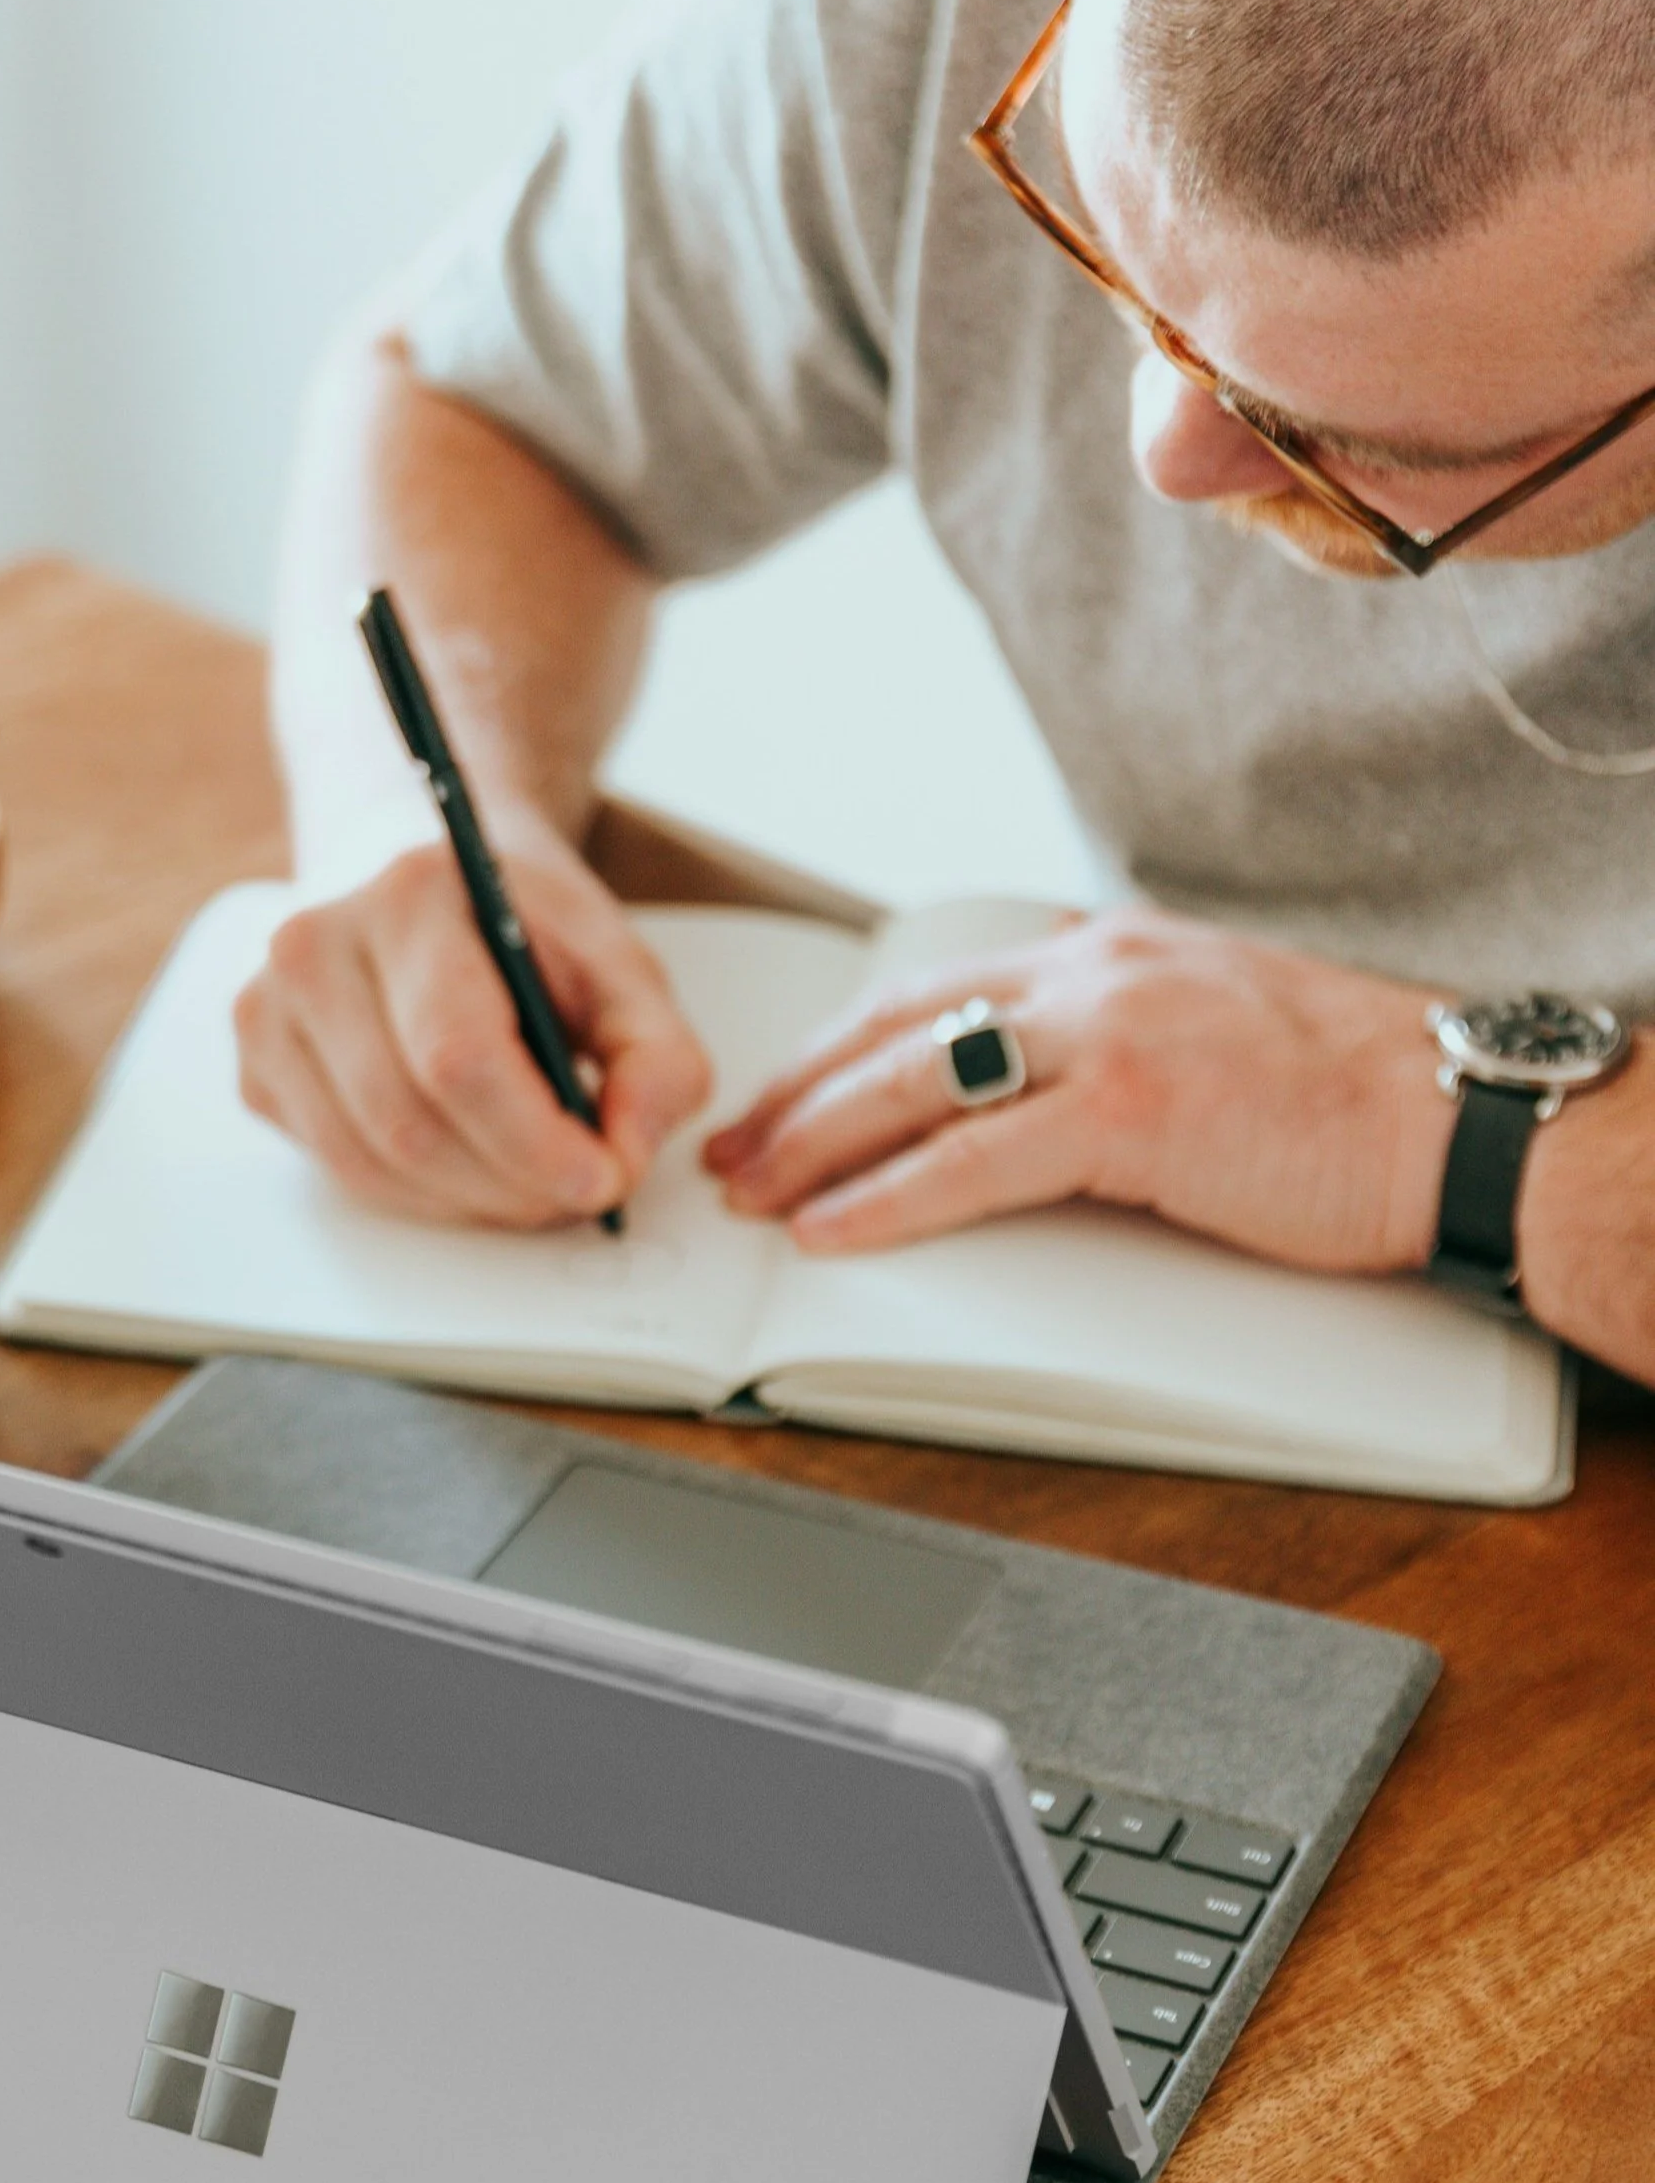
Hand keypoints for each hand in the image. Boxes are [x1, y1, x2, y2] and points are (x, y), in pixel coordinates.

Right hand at [233, 830, 712, 1225]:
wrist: (429, 891)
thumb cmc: (524, 932)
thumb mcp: (621, 969)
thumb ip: (656, 1057)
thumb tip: (629, 1150)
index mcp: (410, 896)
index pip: (458, 1056)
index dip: (535, 1143)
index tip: (604, 1180)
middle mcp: (315, 946)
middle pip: (411, 1126)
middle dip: (511, 1186)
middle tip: (579, 1193)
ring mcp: (268, 1012)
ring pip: (371, 1165)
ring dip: (469, 1201)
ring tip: (530, 1181)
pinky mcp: (257, 1072)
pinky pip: (342, 1172)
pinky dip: (420, 1194)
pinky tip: (467, 1159)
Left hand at [702, 908, 1456, 1273]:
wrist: (1453, 1115)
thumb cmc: (1349, 1099)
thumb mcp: (1205, 1037)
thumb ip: (1112, 1047)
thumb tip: (1025, 1104)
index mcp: (1108, 953)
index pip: (935, 992)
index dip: (843, 1050)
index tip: (782, 1098)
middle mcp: (1094, 974)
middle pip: (897, 1029)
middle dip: (799, 1096)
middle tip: (729, 1150)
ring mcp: (1109, 1035)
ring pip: (914, 1085)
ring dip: (816, 1145)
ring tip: (753, 1194)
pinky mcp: (1129, 1111)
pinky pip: (972, 1159)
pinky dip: (889, 1198)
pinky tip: (832, 1229)